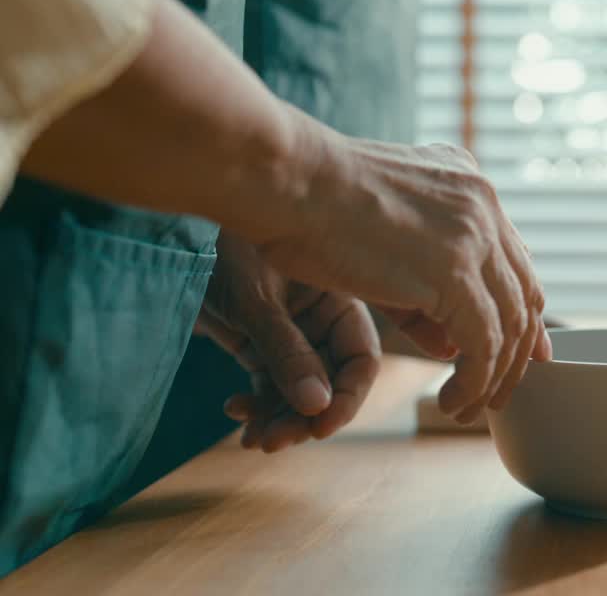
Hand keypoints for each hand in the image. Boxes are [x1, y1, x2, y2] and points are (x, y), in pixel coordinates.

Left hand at [197, 232, 380, 451]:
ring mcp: (292, 336)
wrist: (174, 235)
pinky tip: (236, 411)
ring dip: (280, 418)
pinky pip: (269, 387)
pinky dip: (257, 405)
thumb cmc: (224, 248)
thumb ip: (288, 353)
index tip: (321, 427)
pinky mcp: (260, 346)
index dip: (348, 397)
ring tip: (254, 438)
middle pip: (330, 383)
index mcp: (339, 301)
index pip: (360, 359)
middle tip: (274, 441)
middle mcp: (322, 321)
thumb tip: (317, 407)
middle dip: (305, 417)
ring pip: (298, 392)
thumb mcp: (258, 301)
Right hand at [248, 126, 551, 421]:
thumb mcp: (382, 236)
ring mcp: (474, 236)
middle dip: (518, 350)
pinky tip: (453, 402)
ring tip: (469, 409)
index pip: (513, 257)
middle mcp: (482, 203)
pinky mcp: (455, 273)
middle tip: (501, 392)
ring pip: (509, 323)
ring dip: (494, 376)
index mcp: (468, 182)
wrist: (285, 179)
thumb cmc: (306, 202)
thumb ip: (424, 283)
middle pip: (523, 291)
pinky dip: (473, 382)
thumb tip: (454, 343)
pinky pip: (483, 344)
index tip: (522, 350)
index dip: (519, 309)